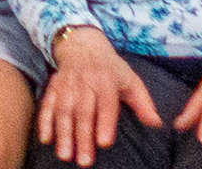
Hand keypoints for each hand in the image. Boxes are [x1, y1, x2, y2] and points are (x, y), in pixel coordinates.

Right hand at [38, 28, 161, 166]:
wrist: (83, 44)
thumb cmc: (110, 68)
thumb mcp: (130, 79)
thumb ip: (143, 103)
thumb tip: (157, 123)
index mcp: (106, 80)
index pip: (106, 103)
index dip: (105, 123)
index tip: (104, 143)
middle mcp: (85, 82)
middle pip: (83, 112)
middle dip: (83, 137)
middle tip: (84, 161)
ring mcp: (67, 85)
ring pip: (64, 111)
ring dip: (63, 133)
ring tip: (65, 155)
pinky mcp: (54, 87)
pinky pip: (47, 104)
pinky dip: (44, 121)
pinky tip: (45, 139)